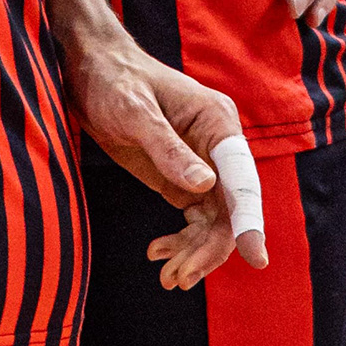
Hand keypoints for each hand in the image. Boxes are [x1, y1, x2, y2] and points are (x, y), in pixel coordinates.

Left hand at [59, 27, 266, 285]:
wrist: (89, 68)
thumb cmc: (113, 79)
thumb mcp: (134, 111)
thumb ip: (167, 147)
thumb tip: (204, 186)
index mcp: (218, 122)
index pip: (241, 180)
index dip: (249, 222)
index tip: (256, 258)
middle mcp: (218, 146)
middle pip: (229, 210)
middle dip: (209, 249)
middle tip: (179, 278)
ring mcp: (202, 164)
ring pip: (213, 222)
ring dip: (195, 252)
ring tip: (167, 278)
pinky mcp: (181, 177)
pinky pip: (194, 219)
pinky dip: (181, 241)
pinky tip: (158, 253)